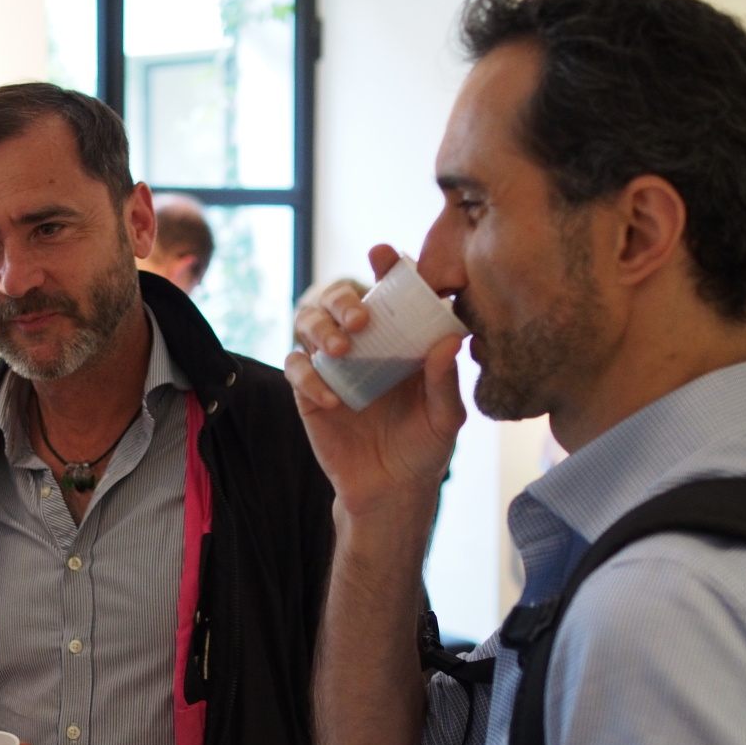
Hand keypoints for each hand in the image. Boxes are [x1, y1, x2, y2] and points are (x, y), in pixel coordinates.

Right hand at [287, 244, 466, 513]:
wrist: (391, 491)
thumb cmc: (424, 448)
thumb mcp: (445, 418)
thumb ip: (445, 381)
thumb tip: (449, 340)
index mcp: (398, 337)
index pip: (388, 291)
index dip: (385, 267)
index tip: (383, 254)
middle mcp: (362, 343)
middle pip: (337, 298)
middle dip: (343, 298)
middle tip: (362, 317)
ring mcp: (331, 365)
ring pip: (307, 322)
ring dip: (320, 327)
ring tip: (341, 349)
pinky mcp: (308, 391)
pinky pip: (296, 369)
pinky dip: (308, 377)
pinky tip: (331, 399)